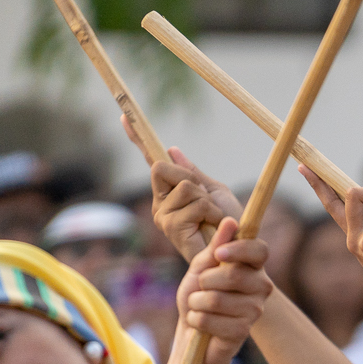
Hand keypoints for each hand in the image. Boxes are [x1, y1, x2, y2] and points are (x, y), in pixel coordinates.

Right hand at [140, 133, 241, 261]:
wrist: (238, 248)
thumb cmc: (229, 223)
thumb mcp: (214, 192)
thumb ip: (193, 174)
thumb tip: (171, 150)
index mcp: (169, 192)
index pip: (151, 161)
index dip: (138, 138)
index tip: (124, 115)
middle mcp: (161, 203)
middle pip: (162, 167)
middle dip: (190, 179)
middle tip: (205, 201)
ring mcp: (163, 215)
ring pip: (184, 186)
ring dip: (206, 200)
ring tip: (212, 218)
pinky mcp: (170, 227)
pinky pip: (193, 203)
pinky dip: (210, 211)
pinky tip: (212, 225)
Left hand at [174, 217, 269, 363]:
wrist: (192, 330)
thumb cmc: (198, 295)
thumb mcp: (201, 266)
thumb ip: (216, 246)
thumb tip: (231, 221)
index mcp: (254, 267)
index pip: (260, 250)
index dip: (239, 249)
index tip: (218, 254)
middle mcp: (261, 287)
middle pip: (233, 275)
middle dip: (204, 281)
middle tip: (201, 288)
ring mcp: (255, 310)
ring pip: (215, 299)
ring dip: (196, 303)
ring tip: (199, 307)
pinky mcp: (243, 331)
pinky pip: (210, 319)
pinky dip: (197, 320)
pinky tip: (202, 324)